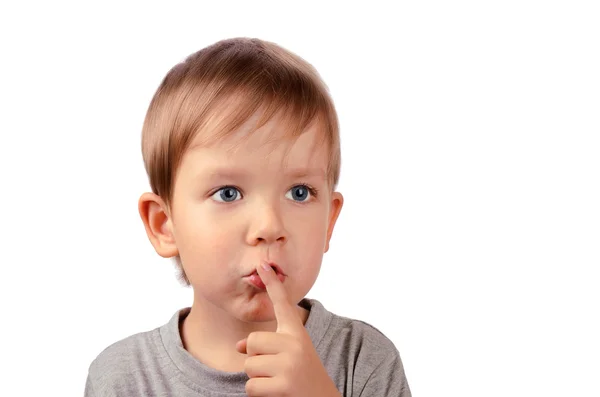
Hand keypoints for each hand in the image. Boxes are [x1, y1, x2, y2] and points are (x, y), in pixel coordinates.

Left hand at [236, 263, 340, 396]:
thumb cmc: (302, 378)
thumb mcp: (289, 357)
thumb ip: (266, 348)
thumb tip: (237, 347)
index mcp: (297, 333)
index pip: (283, 304)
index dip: (272, 283)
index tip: (263, 264)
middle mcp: (295, 343)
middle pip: (251, 343)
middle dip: (255, 359)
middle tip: (276, 370)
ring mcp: (290, 362)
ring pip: (249, 366)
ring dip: (258, 378)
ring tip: (279, 382)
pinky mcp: (284, 383)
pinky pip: (250, 386)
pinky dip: (258, 394)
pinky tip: (276, 393)